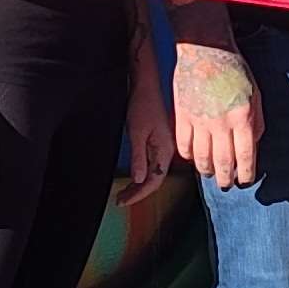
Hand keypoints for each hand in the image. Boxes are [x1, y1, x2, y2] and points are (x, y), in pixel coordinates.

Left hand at [118, 50, 175, 201]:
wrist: (146, 86)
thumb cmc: (142, 105)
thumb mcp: (137, 131)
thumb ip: (139, 157)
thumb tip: (139, 180)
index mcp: (166, 149)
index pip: (155, 181)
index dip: (140, 194)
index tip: (124, 201)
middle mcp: (168, 151)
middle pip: (155, 180)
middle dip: (138, 193)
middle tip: (120, 200)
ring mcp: (163, 148)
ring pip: (153, 174)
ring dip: (139, 186)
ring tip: (123, 193)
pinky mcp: (158, 143)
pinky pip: (152, 165)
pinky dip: (141, 175)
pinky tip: (132, 179)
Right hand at [175, 41, 261, 190]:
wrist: (205, 50)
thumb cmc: (234, 71)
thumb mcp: (255, 96)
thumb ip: (256, 124)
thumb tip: (253, 148)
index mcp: (243, 117)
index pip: (246, 157)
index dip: (246, 175)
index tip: (246, 182)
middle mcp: (221, 123)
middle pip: (223, 163)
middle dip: (226, 180)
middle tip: (227, 185)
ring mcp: (199, 121)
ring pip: (202, 159)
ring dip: (207, 171)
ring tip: (211, 174)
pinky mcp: (182, 116)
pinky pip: (183, 146)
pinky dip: (188, 157)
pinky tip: (193, 158)